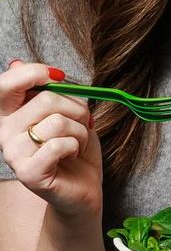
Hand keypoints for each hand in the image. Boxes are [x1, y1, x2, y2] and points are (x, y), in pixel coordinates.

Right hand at [0, 59, 101, 216]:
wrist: (83, 187)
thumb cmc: (74, 147)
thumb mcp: (64, 110)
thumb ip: (46, 89)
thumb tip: (16, 63)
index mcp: (10, 114)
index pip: (5, 84)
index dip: (32, 72)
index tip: (58, 76)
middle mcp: (4, 133)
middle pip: (46, 99)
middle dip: (77, 107)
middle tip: (82, 122)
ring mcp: (13, 154)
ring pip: (58, 122)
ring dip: (80, 130)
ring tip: (77, 142)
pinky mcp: (28, 173)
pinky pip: (60, 144)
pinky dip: (77, 146)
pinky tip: (72, 155)